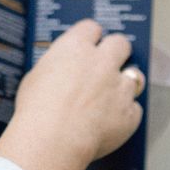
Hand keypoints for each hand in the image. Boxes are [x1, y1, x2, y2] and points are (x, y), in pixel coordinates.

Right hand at [0, 20, 144, 169]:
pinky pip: (134, 110)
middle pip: (120, 43)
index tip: (89, 44)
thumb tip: (60, 72)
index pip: (91, 28)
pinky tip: (111, 123)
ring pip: (134, 76)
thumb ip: (55, 68)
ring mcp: (119, 87)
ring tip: (111, 98)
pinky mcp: (129, 113)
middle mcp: (102, 62)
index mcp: (76, 48)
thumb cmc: (36, 112)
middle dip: (116, 52)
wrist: (51, 141)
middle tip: (107, 64)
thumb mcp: (35, 78)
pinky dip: (125, 116)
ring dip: (124, 85)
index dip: (90, 37)